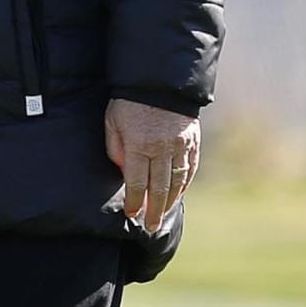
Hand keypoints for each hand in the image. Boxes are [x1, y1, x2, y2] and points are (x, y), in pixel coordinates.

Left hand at [103, 98, 199, 231]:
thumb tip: (123, 174)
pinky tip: (179, 194)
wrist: (159, 79)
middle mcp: (162, 148)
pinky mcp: (192, 140)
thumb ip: (116, 149)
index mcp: (139, 145)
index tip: (131, 215)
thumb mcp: (113, 122)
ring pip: (177, 181)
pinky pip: (190, 168)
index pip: (136, 183)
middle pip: (159, 188)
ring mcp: (180, 145)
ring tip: (164, 215)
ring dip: (170, 201)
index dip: (133, 202)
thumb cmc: (128, 101)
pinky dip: (185, 184)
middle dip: (154, 210)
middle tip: (151, 227)